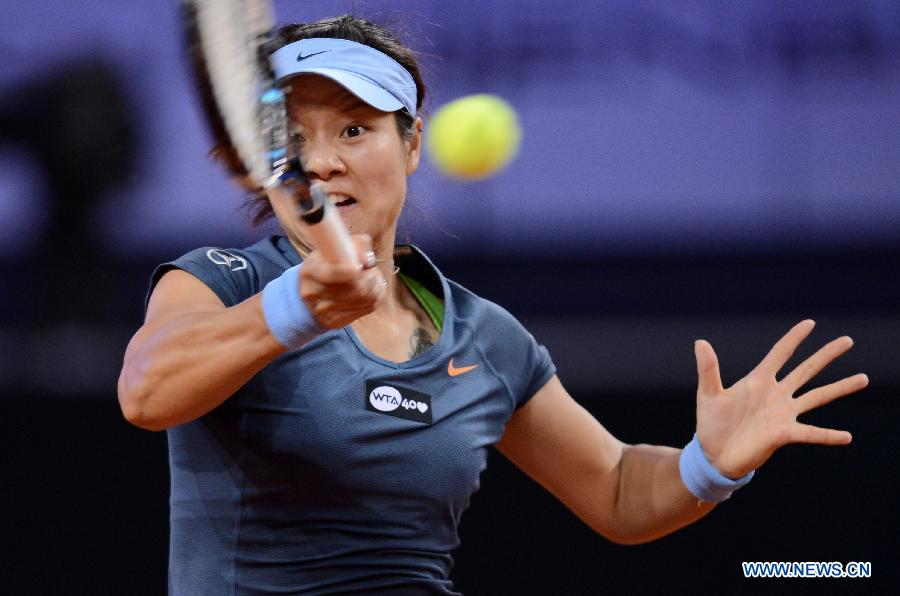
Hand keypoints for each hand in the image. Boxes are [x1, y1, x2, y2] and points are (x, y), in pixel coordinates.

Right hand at [299, 235, 386, 327]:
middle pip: (357, 289)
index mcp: (310, 271)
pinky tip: (371, 290)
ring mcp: (323, 311)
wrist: (311, 291)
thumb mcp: (335, 248)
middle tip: (371, 270)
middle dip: (372, 277)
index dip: (354, 271)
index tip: (360, 266)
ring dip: (376, 286)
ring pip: (366, 299)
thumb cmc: (327, 264)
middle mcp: (312, 293)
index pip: (336, 274)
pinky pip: (368, 308)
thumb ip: (356, 245)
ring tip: (372, 278)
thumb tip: (369, 260)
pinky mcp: (335, 321)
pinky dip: (376, 297)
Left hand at [693, 320, 867, 478]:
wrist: (714, 455)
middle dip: (826, 355)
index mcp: (757, 381)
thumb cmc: (711, 424)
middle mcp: (775, 394)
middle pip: (806, 369)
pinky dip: (828, 435)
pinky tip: (847, 437)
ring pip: (817, 396)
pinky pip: (811, 433)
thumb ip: (708, 368)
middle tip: (848, 340)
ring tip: (863, 378)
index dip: (794, 338)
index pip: (780, 354)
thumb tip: (699, 341)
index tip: (810, 323)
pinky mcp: (784, 434)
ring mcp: (783, 414)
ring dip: (840, 388)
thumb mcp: (708, 394)